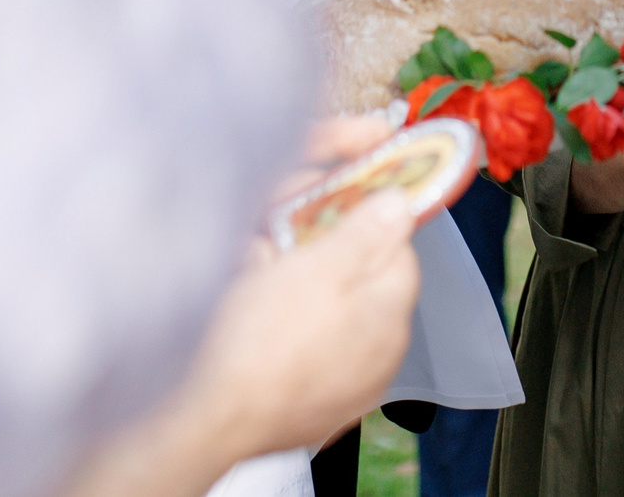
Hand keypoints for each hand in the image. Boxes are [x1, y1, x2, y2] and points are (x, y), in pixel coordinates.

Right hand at [195, 193, 422, 454]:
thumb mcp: (314, 265)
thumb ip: (365, 233)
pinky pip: (322, 357)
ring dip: (312, 300)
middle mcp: (386, 354)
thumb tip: (402, 204)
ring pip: (342, 321)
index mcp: (391, 313)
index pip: (400, 250)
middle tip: (283, 255)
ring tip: (266, 294)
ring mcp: (358, 387)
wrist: (221, 418)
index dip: (363, 228)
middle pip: (368, 286)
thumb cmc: (265, 339)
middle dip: (329, 264)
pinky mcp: (328, 409)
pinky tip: (269, 335)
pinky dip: (301, 340)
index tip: (325, 222)